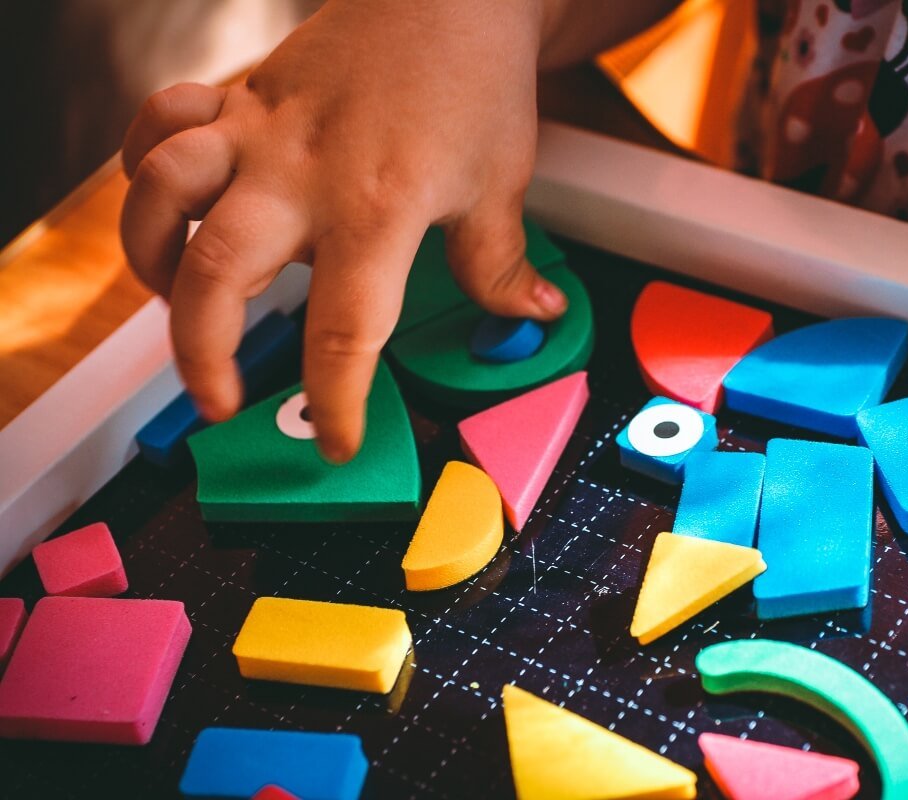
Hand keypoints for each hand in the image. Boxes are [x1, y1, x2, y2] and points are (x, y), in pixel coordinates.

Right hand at [120, 0, 566, 462]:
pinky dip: (144, 165)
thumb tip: (533, 315)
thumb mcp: (500, 185)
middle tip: (219, 400)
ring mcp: (260, 130)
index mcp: (378, 208)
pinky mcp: (239, 97)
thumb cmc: (475, 85)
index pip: (343, 329)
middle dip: (202, 354)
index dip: (337, 400)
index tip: (338, 441)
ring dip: (150, 260)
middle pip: (217, 274)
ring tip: (172, 303)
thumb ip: (501, 264)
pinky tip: (165, 206)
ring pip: (162, 195)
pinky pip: (160, 123)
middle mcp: (303, 172)